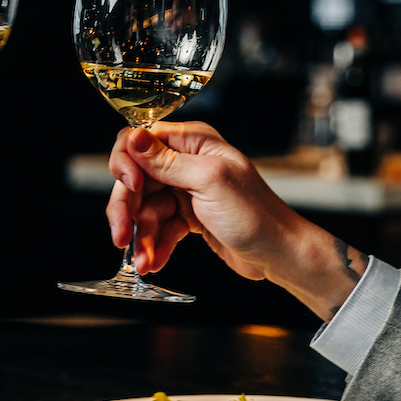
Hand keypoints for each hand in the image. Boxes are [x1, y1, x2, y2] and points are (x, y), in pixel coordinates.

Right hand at [106, 121, 365, 319]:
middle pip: (135, 178)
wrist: (280, 255)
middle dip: (126, 209)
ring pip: (143, 207)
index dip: (127, 162)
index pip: (140, 139)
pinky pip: (158, 227)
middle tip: (120, 236)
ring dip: (139, 236)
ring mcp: (186, 191)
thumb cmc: (256, 215)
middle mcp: (187, 162)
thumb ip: (168, 162)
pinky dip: (153, 245)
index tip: (130, 188)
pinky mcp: (187, 217)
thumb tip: (134, 138)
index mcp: (193, 142)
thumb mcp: (209, 182)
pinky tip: (153, 262)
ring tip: (142, 262)